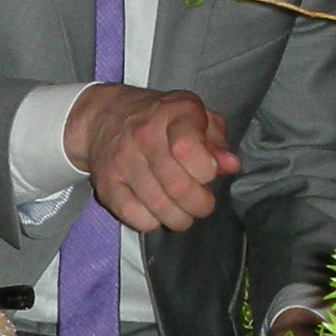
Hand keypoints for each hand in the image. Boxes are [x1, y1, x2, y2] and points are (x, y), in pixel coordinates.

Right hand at [64, 84, 238, 232]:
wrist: (105, 117)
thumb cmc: (160, 120)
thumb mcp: (196, 118)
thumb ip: (216, 142)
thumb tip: (230, 165)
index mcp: (174, 112)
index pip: (189, 149)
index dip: (206, 171)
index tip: (208, 174)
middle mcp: (145, 133)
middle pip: (178, 187)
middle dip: (199, 204)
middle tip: (202, 203)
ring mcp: (122, 160)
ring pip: (159, 207)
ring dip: (179, 217)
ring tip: (182, 210)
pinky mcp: (106, 183)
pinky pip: (136, 217)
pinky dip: (153, 222)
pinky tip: (156, 210)